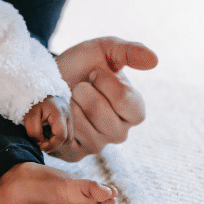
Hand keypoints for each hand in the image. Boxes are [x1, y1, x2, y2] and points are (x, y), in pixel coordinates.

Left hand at [23, 96, 71, 153]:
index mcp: (58, 113)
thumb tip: (40, 142)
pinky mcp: (67, 117)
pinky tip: (47, 131)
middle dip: (54, 143)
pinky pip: (65, 131)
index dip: (52, 145)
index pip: (61, 135)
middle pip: (67, 138)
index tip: (40, 145)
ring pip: (68, 136)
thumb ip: (34, 131)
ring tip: (43, 134)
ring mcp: (69, 115)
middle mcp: (67, 114)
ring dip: (55, 140)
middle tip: (41, 141)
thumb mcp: (29, 115)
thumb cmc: (32, 101)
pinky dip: (56, 135)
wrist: (36, 87)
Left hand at [52, 37, 157, 160]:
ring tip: (70, 97)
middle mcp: (119, 133)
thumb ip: (129, 52)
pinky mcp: (74, 153)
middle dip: (84, 91)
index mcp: (133, 111)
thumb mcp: (104, 50)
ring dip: (70, 102)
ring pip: (82, 124)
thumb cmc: (81, 65)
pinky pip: (65, 135)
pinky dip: (58, 116)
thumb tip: (154, 60)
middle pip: (101, 113)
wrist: (48, 77)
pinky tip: (61, 111)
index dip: (105, 82)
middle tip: (79, 86)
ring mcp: (97, 145)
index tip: (93, 73)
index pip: (126, 102)